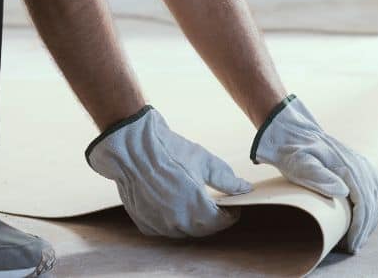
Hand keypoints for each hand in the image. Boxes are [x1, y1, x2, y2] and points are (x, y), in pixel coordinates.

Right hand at [86, 105, 252, 237]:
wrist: (132, 146)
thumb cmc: (169, 150)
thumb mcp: (204, 161)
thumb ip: (227, 180)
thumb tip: (245, 189)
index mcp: (195, 207)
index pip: (220, 222)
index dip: (230, 215)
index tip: (234, 207)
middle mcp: (176, 221)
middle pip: (202, 229)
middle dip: (213, 220)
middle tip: (217, 207)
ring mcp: (158, 224)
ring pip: (182, 231)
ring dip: (192, 223)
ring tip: (196, 206)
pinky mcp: (143, 222)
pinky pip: (163, 229)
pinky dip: (171, 222)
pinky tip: (175, 208)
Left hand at [250, 95, 377, 252]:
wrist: (293, 132)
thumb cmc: (293, 152)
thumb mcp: (298, 164)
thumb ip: (318, 176)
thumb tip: (344, 192)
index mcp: (347, 167)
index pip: (363, 203)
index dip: (359, 228)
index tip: (352, 245)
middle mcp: (358, 165)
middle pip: (372, 203)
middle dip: (365, 229)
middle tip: (353, 248)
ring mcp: (360, 164)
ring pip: (376, 197)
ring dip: (371, 220)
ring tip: (359, 238)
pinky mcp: (359, 165)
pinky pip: (375, 188)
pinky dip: (374, 207)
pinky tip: (367, 219)